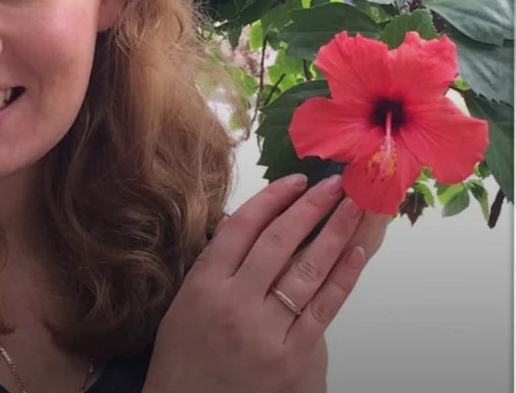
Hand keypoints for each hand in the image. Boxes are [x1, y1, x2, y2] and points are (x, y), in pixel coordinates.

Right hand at [142, 174, 373, 392]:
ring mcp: (264, 330)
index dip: (272, 199)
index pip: (242, 228)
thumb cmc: (184, 360)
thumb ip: (216, 269)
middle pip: (278, 242)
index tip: (295, 180)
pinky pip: (323, 308)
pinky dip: (343, 277)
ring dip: (335, 233)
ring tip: (353, 208)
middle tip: (333, 185)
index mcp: (203, 285)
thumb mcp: (184, 305)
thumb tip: (254, 230)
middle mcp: (233, 303)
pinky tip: (357, 252)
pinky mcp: (291, 357)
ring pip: (306, 269)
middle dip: (310, 207)